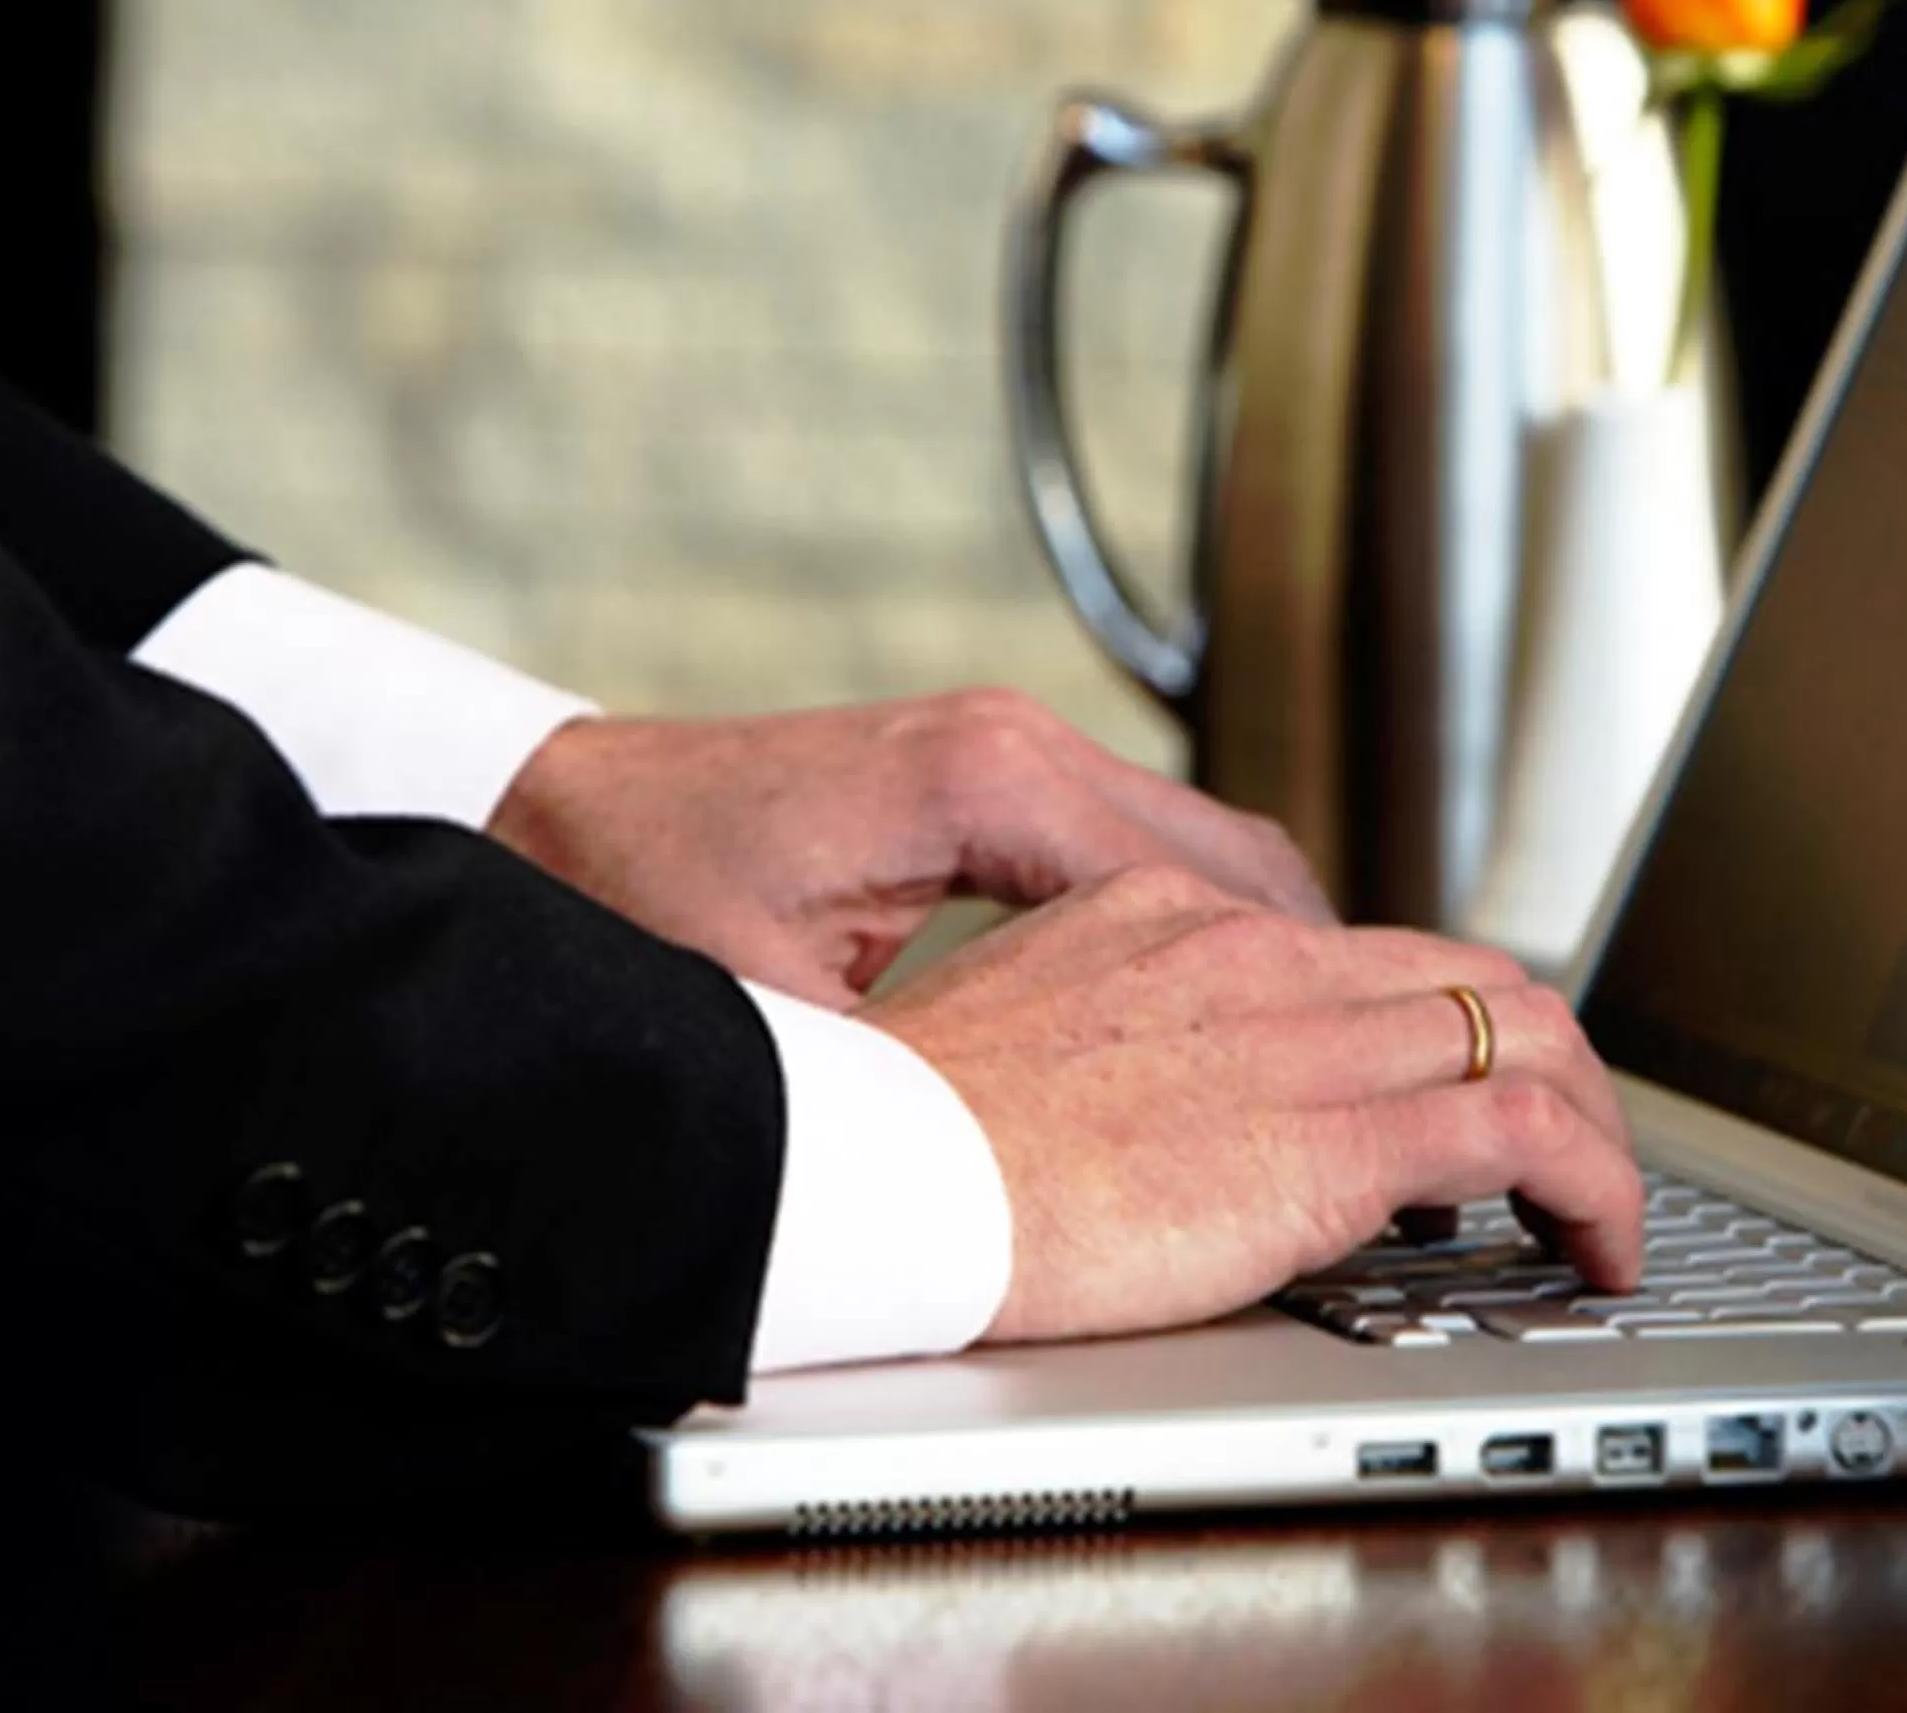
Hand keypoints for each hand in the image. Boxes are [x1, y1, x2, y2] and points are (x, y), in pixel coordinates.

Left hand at [489, 690, 1332, 1007]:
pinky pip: (1145, 852)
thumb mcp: (773, 1018)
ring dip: (1264, 952)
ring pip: (1210, 853)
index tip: (1351, 1080)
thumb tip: (1020, 1157)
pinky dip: (1199, 930)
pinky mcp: (989, 780)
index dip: (1294, 997)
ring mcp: (1011, 754)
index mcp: (991, 786)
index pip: (1217, 893)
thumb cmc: (635, 901)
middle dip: (1314, 974)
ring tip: (1307, 1062)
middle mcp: (1021, 749)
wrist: (543, 813)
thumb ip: (906, 1071)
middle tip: (1363, 1081)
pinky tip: (1206, 1014)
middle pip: (1244, 862)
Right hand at [857, 864, 1645, 1342]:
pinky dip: (1598, 1183)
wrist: (871, 1169)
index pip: (1363, 952)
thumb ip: (1099, 1043)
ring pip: (1528, 1035)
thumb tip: (1138, 1095)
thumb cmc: (898, 1135)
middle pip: (1470, 977)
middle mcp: (1258, 956)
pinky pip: (1527, 1133)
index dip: (1442, 1022)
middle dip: (1548, 1063)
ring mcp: (1305, 1035)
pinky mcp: (1335, 1136)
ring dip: (1593, 1124)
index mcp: (1173, 920)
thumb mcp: (1010, 1040)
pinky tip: (1603, 1244)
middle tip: (1566, 1153)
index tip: (1458, 1093)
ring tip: (1603, 1207)